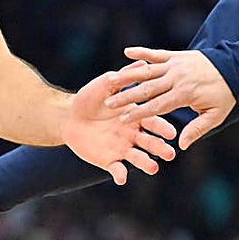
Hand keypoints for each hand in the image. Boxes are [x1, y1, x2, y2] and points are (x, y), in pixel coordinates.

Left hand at [64, 64, 177, 185]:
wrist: (67, 115)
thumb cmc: (89, 98)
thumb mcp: (106, 85)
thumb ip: (123, 78)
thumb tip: (141, 62)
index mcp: (135, 117)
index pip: (153, 122)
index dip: (162, 128)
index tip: (171, 132)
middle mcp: (132, 135)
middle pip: (151, 143)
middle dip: (160, 148)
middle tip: (170, 153)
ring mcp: (122, 149)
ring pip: (138, 158)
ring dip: (146, 163)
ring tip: (153, 167)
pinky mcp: (109, 161)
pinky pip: (117, 170)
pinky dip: (120, 175)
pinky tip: (122, 178)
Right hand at [103, 46, 236, 149]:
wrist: (235, 67)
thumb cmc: (224, 95)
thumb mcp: (215, 116)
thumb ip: (197, 130)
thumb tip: (181, 145)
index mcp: (184, 94)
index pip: (157, 106)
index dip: (139, 113)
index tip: (123, 119)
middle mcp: (176, 78)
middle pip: (146, 89)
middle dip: (126, 97)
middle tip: (109, 103)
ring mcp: (174, 65)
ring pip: (146, 71)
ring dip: (128, 76)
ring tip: (111, 81)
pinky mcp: (175, 55)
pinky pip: (155, 53)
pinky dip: (141, 52)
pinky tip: (127, 52)